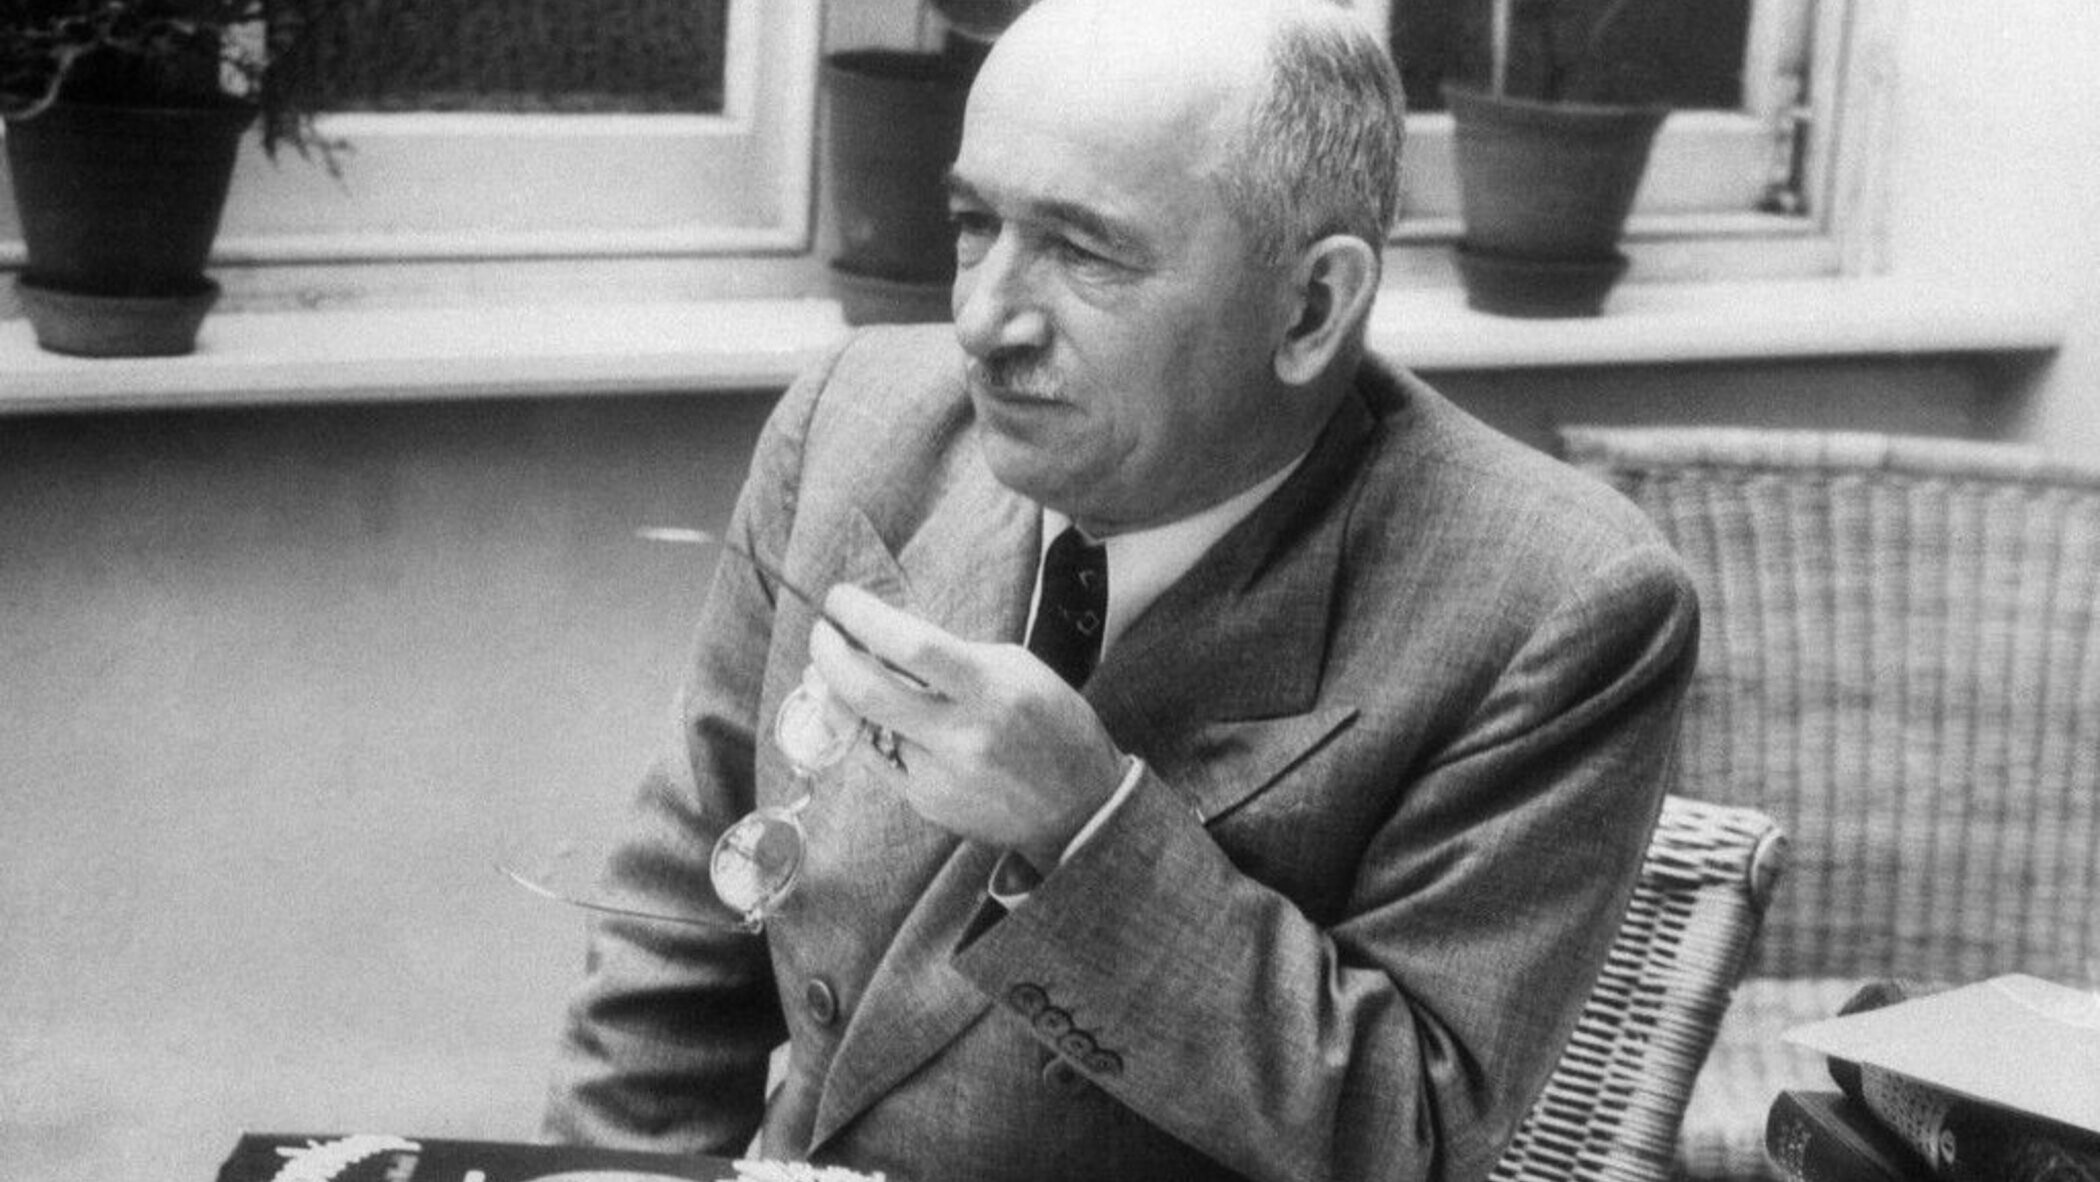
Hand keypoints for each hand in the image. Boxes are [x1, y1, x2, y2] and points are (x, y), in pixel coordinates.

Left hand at [808, 585, 1126, 875]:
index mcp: (990, 689)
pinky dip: (870, 730)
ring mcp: (939, 776)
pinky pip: (879, 758)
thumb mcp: (1016, 670)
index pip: (909, 644)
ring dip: (845, 694)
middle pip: (867, 690)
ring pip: (866, 725)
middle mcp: (961, 735)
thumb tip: (884, 638)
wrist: (1081, 806)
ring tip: (843, 670)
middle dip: (829, 654)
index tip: (840, 599)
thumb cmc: (1054, 726)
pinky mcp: (927, 804)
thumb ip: (952, 655)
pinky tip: (877, 714)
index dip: (862, 617)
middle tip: (822, 633)